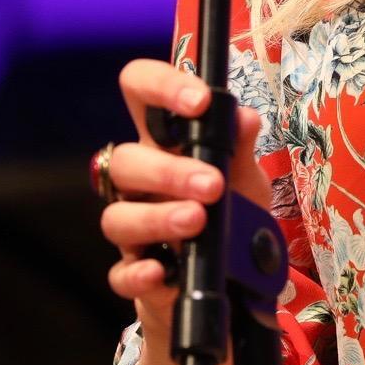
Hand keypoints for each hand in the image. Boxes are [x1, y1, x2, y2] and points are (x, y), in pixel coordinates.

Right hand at [101, 58, 272, 328]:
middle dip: (168, 170)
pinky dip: (138, 273)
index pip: (141, 92)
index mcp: (166, 142)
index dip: (161, 86)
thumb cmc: (232, 209)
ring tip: (197, 222)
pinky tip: (161, 271)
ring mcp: (133, 227)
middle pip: (125, 161)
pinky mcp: (134, 273)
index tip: (200, 102)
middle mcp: (141, 180)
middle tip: (213, 184)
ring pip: (118, 216)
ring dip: (157, 218)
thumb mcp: (247, 176)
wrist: (231, 278)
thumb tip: (243, 118)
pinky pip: (121, 274)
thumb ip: (242, 147)